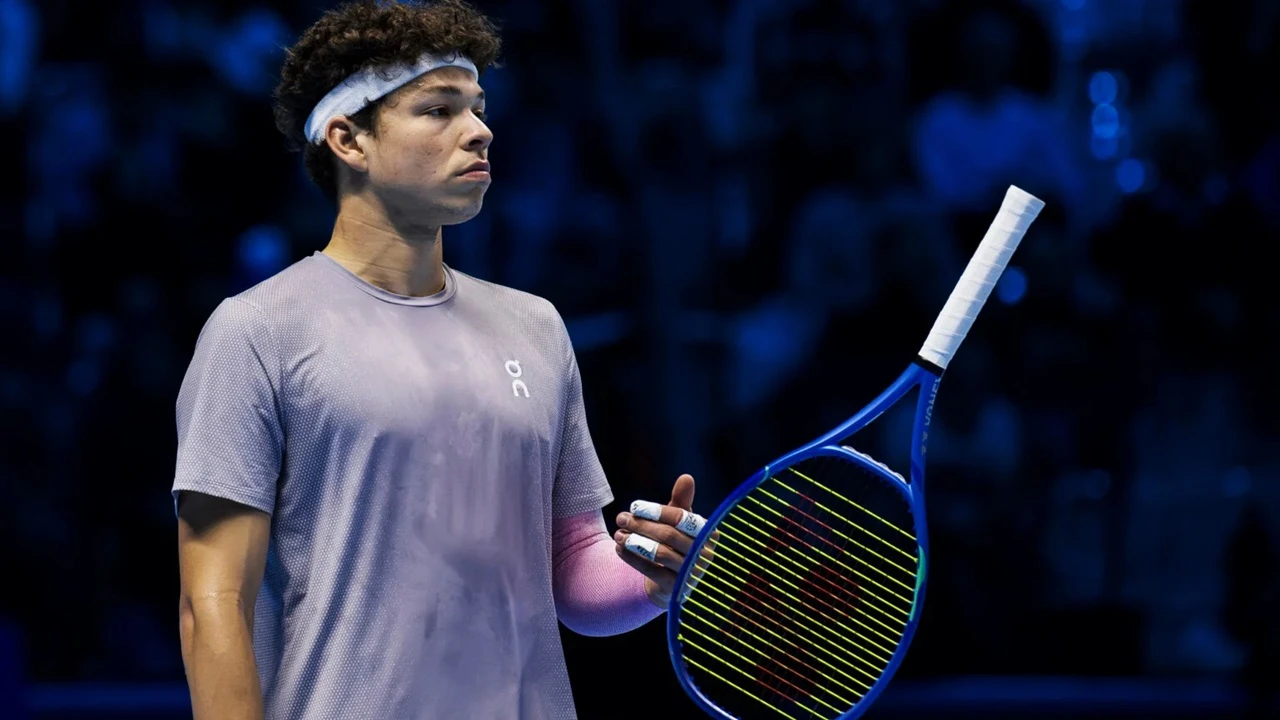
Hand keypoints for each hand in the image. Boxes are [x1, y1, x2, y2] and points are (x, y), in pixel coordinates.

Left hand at [614, 474, 707, 608]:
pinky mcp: (675, 589)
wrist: (669, 581)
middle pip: (669, 535)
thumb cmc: (675, 543)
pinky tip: (619, 549)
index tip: (634, 506)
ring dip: (635, 542)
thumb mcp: (677, 522)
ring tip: (617, 534)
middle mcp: (704, 555)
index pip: (682, 518)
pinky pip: (651, 571)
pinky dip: (633, 558)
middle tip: (621, 518)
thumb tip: (687, 477)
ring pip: (660, 553)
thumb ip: (681, 501)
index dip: (657, 511)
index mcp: (708, 534)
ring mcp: (691, 574)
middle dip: (641, 525)